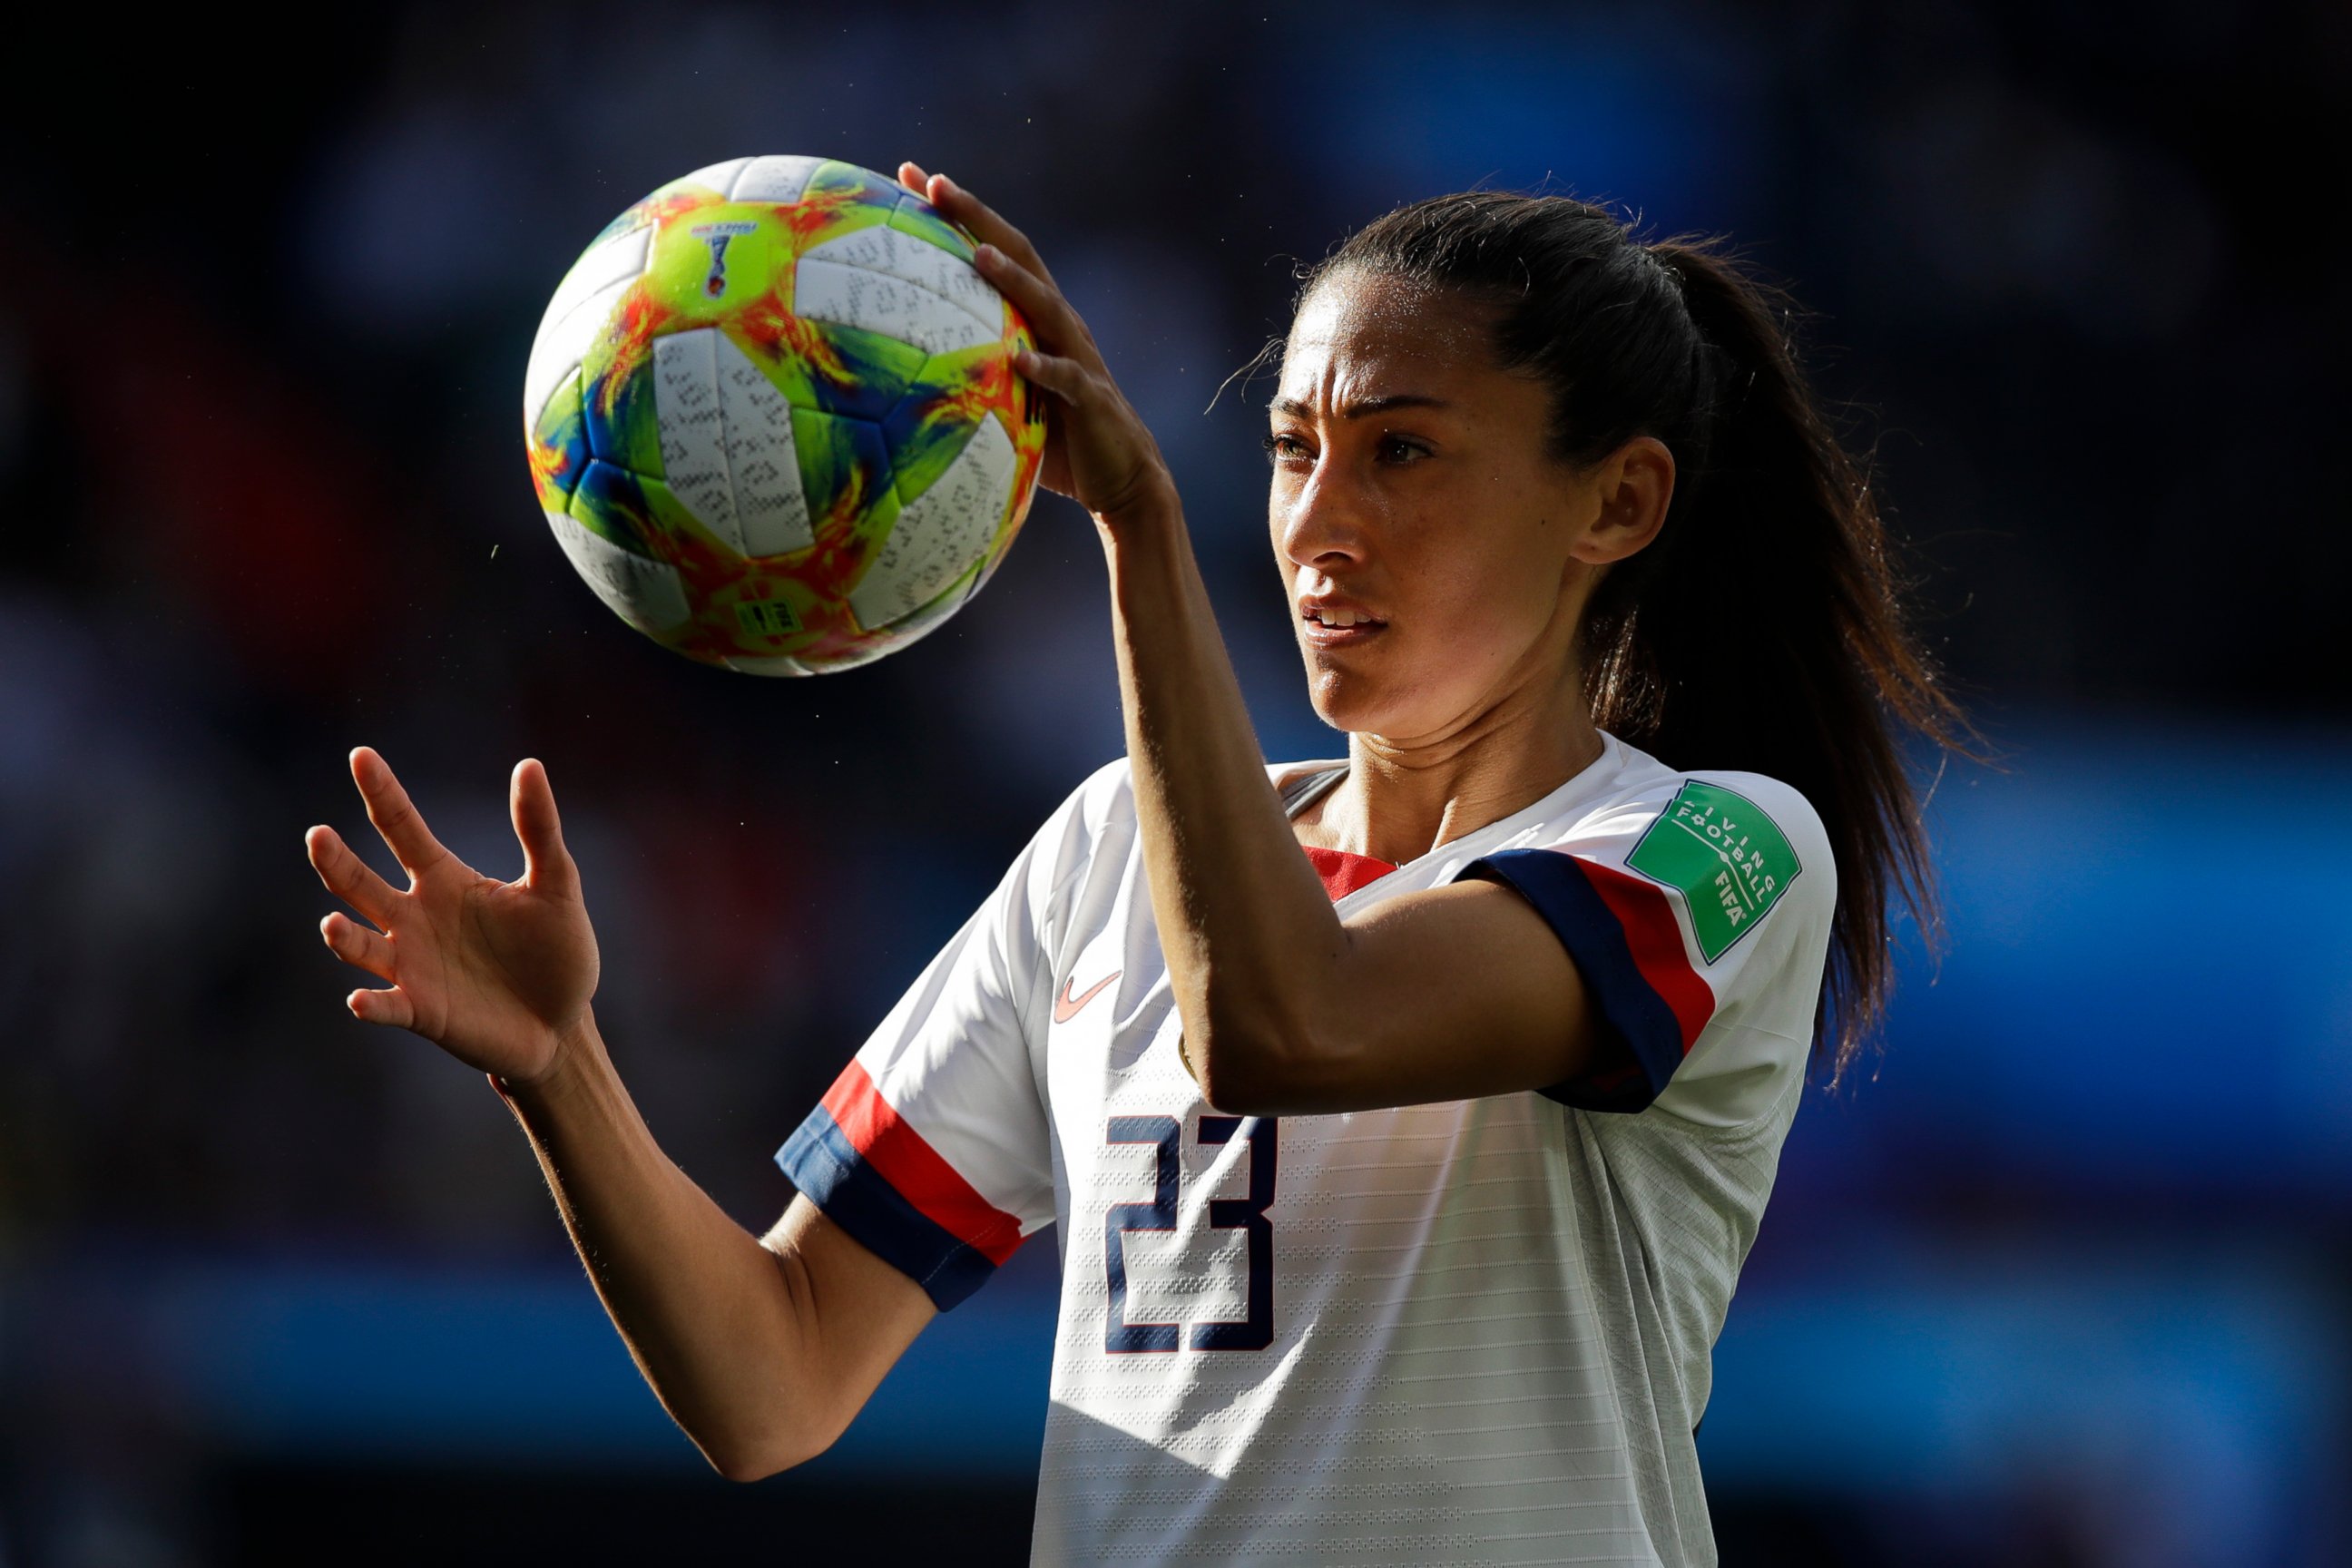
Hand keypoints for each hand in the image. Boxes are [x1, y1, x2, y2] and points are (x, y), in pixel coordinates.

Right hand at [306, 747, 598, 1084]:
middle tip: (319, 836)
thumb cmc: (556, 951)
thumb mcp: (557, 885)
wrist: (563, 1024)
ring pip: (362, 944)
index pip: (403, 828)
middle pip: (362, 884)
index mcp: (444, 879)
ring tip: (333, 926)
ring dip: (344, 937)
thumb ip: (540, 829)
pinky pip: (388, 1006)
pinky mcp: (421, 1010)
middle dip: (337, 864)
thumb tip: (529, 764)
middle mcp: (416, 917)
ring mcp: (412, 965)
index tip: (361, 755)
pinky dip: (372, 1004)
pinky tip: (361, 1000)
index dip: (382, 793)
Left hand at [898, 161, 1175, 525]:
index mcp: (1036, 317)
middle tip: (934, 183)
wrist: (1123, 479)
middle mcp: (1059, 324)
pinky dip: (1043, 367)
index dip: (956, 212)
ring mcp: (1078, 356)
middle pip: (1020, 255)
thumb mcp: (1007, 399)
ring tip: (977, 254)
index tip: (910, 177)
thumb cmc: (1057, 441)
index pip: (994, 249)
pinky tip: (1018, 360)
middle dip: (977, 216)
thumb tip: (893, 374)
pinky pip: (1066, 378)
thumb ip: (969, 374)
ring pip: (1045, 305)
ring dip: (1012, 278)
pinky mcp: (1091, 397)